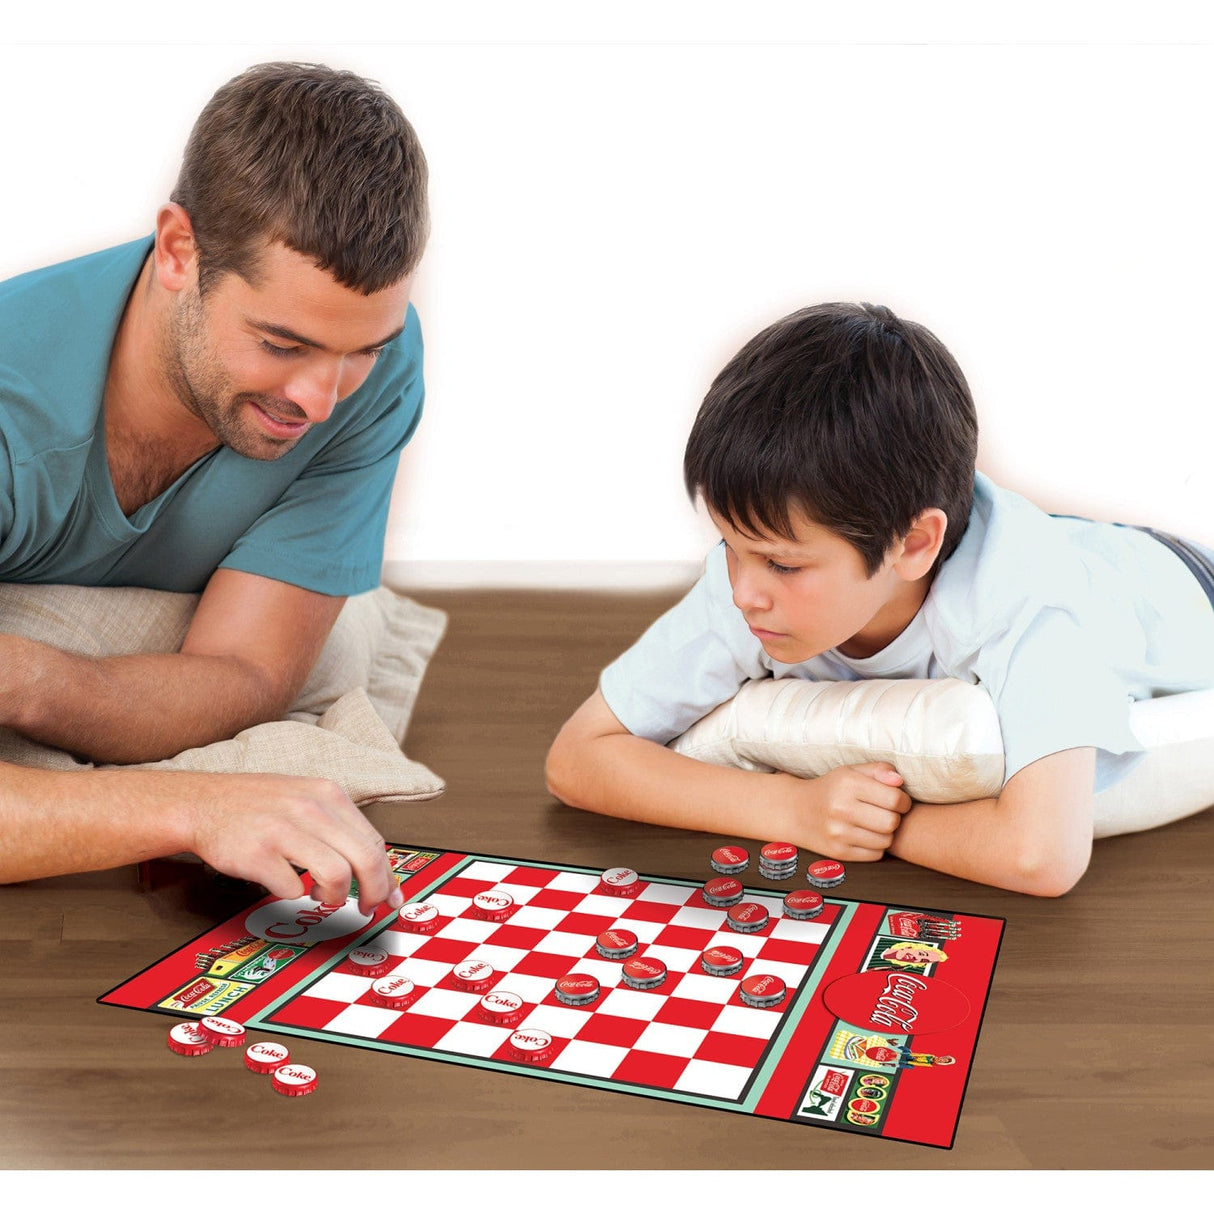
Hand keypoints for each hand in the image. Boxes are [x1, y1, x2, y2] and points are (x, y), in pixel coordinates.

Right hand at [183, 773, 403, 914]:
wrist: (202, 803)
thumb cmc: (257, 806)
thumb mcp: (306, 799)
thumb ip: (340, 828)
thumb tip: (377, 869)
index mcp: (328, 794)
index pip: (374, 841)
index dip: (386, 875)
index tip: (390, 895)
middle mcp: (310, 809)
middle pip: (365, 859)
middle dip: (374, 892)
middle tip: (367, 907)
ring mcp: (283, 831)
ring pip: (337, 875)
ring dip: (334, 897)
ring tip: (321, 896)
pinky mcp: (258, 855)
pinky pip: (292, 889)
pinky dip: (293, 895)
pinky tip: (286, 884)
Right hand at [790, 762, 912, 860]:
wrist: (796, 811)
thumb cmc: (831, 789)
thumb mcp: (851, 771)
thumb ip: (878, 770)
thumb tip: (900, 781)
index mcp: (847, 784)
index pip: (894, 799)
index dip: (903, 800)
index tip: (897, 800)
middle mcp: (841, 808)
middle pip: (892, 822)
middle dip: (894, 817)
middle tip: (885, 812)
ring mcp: (838, 833)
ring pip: (886, 840)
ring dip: (885, 833)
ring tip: (873, 823)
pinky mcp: (838, 852)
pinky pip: (875, 854)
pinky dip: (875, 846)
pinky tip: (864, 835)